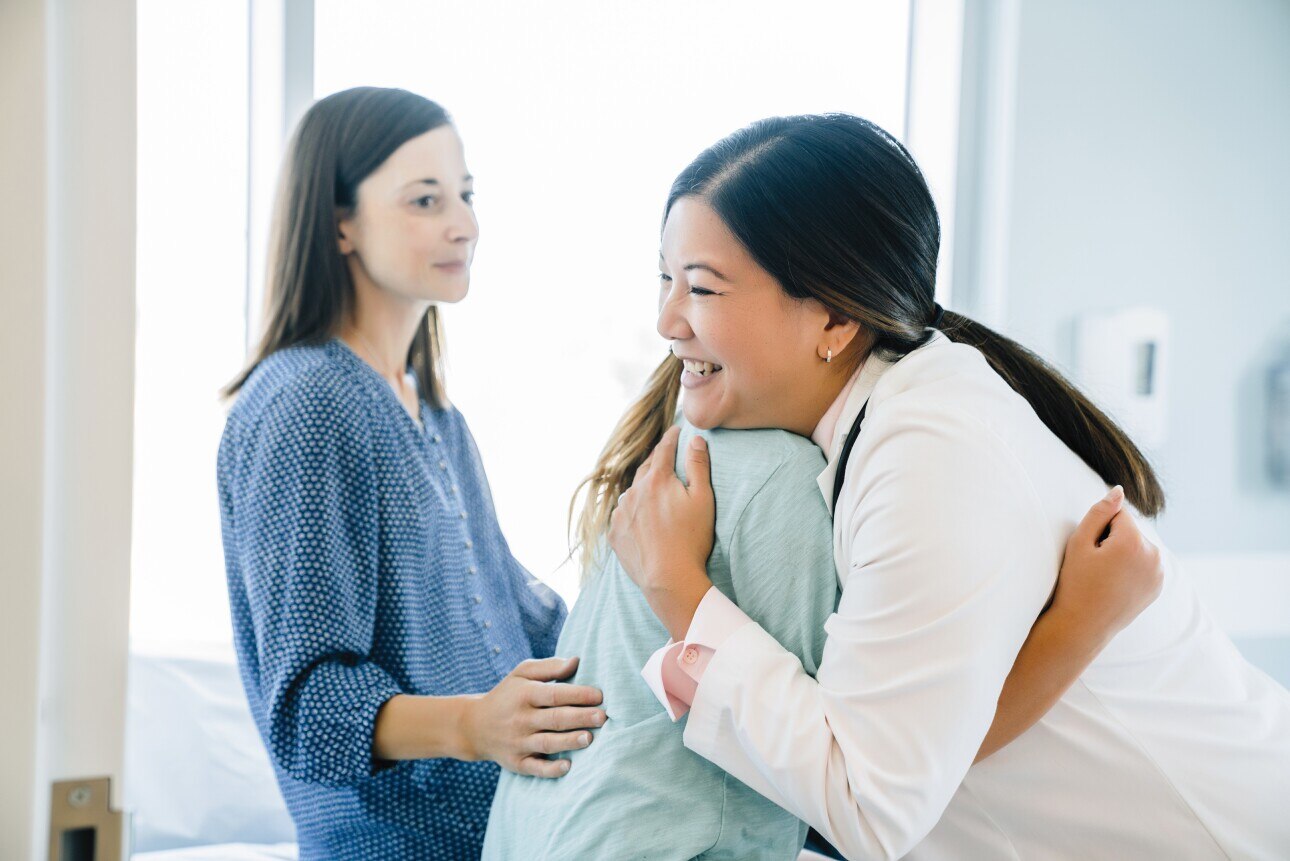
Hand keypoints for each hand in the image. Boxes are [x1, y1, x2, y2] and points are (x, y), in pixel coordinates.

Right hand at [459, 657, 605, 777]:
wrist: (474, 726)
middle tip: (603, 717)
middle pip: (555, 719)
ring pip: (548, 743)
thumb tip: (576, 661)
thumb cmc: (507, 695)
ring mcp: (518, 742)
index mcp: (524, 695)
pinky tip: (568, 766)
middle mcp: (521, 719)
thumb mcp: (521, 674)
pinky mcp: (516, 762)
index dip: (578, 695)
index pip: (555, 694)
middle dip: (580, 717)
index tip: (600, 695)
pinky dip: (551, 769)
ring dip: (569, 741)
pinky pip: (535, 768)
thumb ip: (549, 667)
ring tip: (590, 738)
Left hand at [608, 426, 715, 638]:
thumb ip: (698, 466)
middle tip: (666, 457)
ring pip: (632, 493)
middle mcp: (634, 493)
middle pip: (646, 469)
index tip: (677, 430)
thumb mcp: (702, 499)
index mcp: (656, 481)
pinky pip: (623, 516)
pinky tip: (642, 520)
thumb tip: (696, 439)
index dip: (672, 438)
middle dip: (656, 462)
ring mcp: (621, 514)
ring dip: (642, 489)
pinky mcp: (615, 534)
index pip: (664, 450)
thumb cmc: (691, 539)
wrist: (668, 579)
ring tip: (653, 494)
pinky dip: (633, 512)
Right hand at [1050, 486, 1164, 645]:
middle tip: (1096, 565)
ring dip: (1124, 552)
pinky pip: (1145, 563)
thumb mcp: (1079, 543)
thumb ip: (1099, 512)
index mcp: (1134, 542)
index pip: (1119, 514)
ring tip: (1106, 576)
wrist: (1083, 625)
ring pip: (1139, 546)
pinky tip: (1115, 584)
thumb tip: (1118, 490)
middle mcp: (1154, 555)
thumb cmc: (1076, 582)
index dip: (1100, 528)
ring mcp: (1159, 573)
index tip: (1092, 551)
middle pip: (1131, 530)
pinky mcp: (1158, 585)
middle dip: (1114, 539)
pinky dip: (1132, 567)